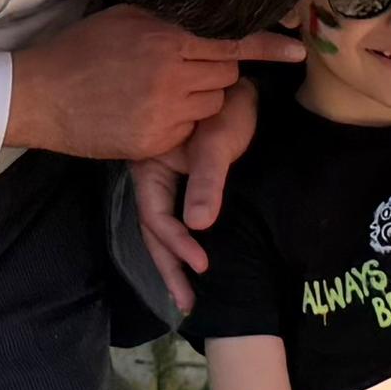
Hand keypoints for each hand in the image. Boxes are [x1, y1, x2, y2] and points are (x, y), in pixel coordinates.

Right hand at [9, 7, 297, 167]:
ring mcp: (165, 110)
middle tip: (180, 68)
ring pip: (213, 105)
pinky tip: (148, 113)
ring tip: (160, 90)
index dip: (269, 46)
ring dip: (199, 99)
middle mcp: (171, 72)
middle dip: (214, 72)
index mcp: (166, 36)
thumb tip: (209, 5)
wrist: (41, 95)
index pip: (232, 40)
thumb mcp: (125, 17)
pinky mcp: (156, 141)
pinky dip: (179, 124)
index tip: (298, 51)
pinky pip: (191, 132)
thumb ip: (169, 14)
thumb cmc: (81, 50)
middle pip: (227, 76)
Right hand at [130, 78, 266, 290]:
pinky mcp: (183, 184)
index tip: (202, 264)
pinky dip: (183, 244)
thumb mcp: (216, 143)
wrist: (240, 86)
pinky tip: (194, 264)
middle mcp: (153, 179)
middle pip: (154, 231)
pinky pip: (176, 219)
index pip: (155, 217)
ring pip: (164, 228)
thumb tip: (198, 225)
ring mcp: (167, 183)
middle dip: (169, 268)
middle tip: (187, 303)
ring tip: (188, 298)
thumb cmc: (227, 107)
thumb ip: (205, 182)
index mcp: (150, 167)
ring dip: (174, 262)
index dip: (176, 243)